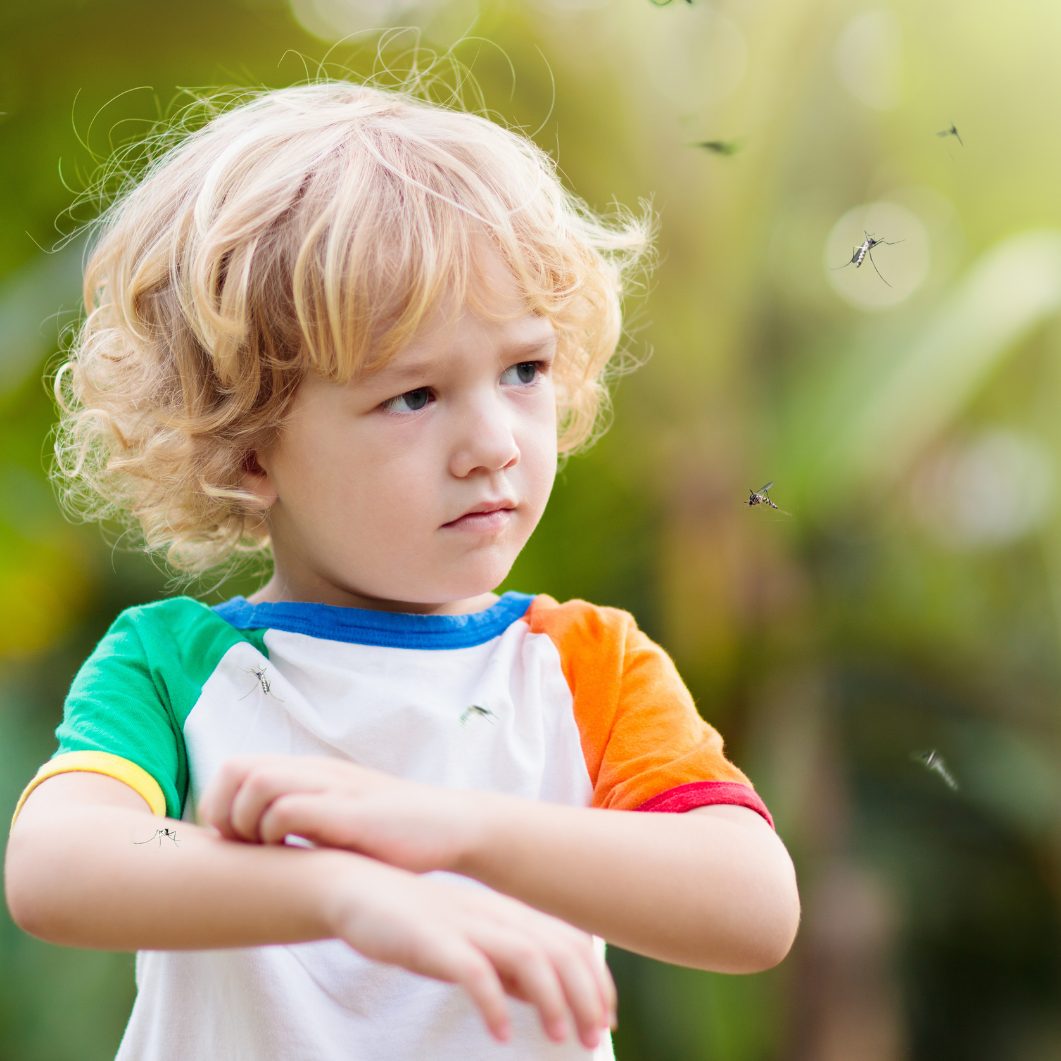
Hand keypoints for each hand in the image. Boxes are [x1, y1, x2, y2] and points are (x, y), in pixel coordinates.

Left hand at [199, 755, 478, 872]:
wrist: (452, 826)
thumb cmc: (392, 834)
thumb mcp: (338, 820)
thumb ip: (302, 821)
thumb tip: (253, 848)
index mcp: (309, 772)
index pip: (236, 766)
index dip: (217, 803)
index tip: (229, 841)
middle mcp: (316, 772)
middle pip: (238, 769)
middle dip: (223, 812)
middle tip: (239, 847)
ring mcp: (335, 787)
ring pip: (260, 783)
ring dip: (247, 821)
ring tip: (264, 850)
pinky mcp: (351, 812)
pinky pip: (293, 809)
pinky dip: (278, 832)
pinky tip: (293, 855)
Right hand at [323, 858, 617, 1048]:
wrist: (355, 889)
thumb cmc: (415, 924)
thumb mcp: (470, 945)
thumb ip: (506, 968)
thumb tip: (542, 999)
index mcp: (507, 914)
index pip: (568, 942)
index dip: (594, 980)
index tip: (605, 1019)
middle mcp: (494, 914)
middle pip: (558, 948)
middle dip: (585, 994)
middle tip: (592, 1039)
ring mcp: (465, 923)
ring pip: (527, 955)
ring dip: (551, 998)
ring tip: (560, 1037)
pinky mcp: (432, 939)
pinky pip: (473, 970)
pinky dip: (492, 1001)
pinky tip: (498, 1032)